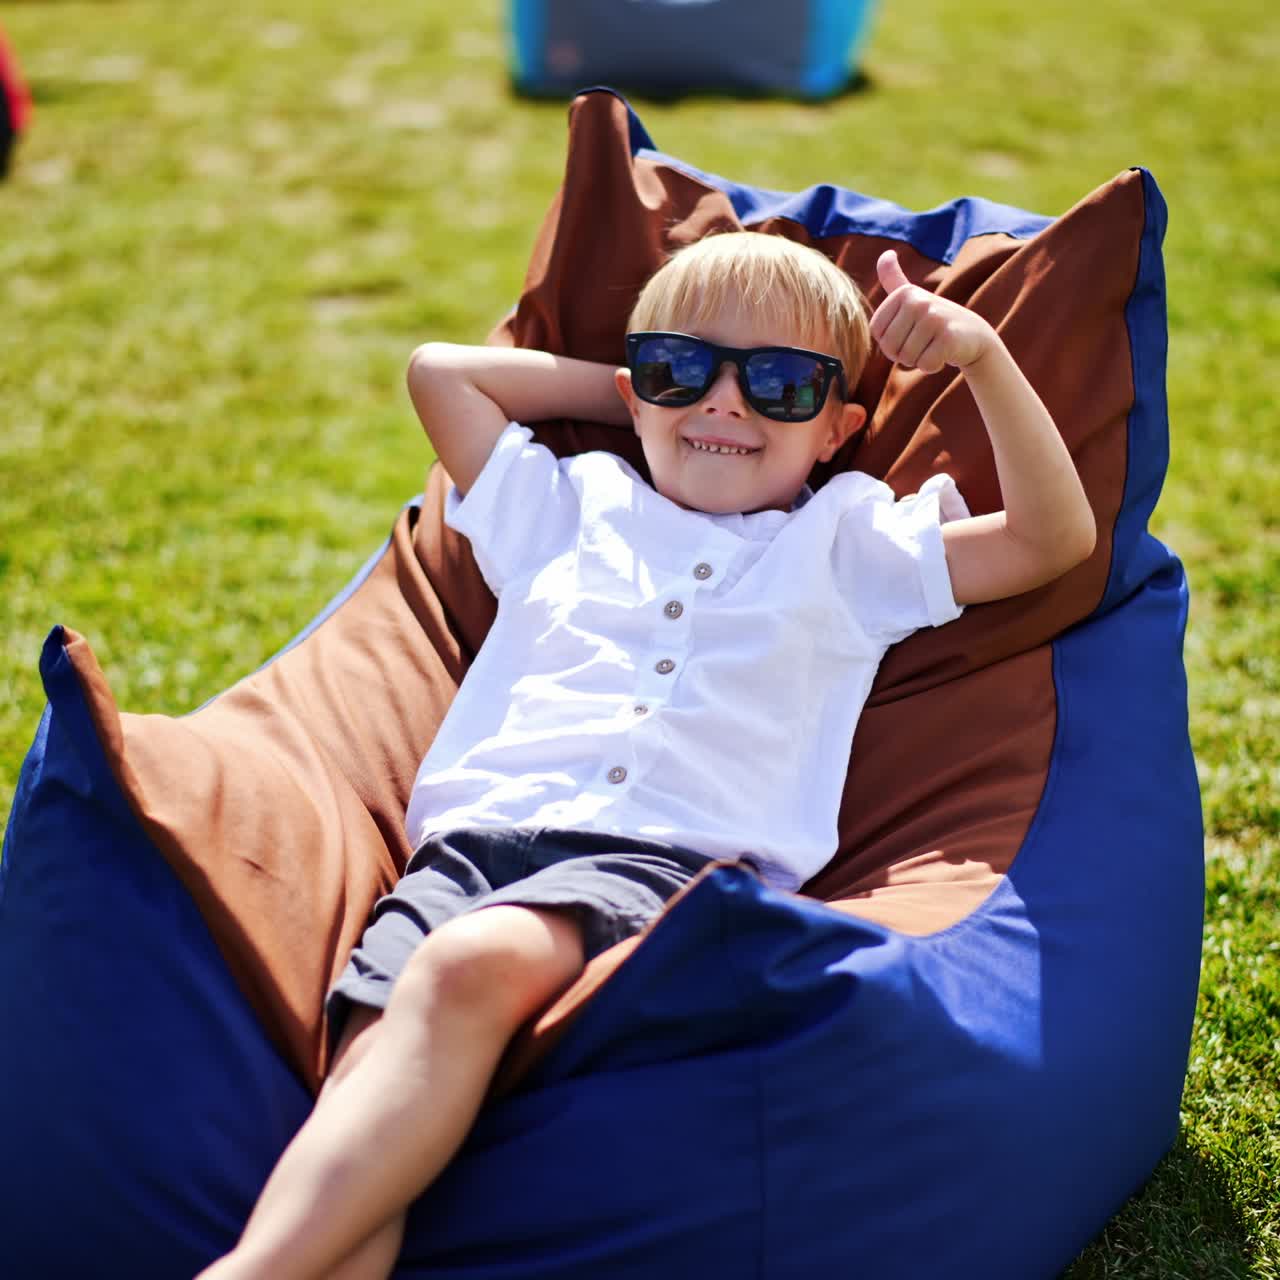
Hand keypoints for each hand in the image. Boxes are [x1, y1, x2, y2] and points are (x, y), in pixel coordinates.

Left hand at [869, 250, 995, 372]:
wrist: (973, 335)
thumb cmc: (936, 320)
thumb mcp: (913, 298)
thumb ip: (894, 279)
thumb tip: (885, 253)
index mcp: (904, 293)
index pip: (877, 333)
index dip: (890, 342)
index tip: (909, 332)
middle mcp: (918, 301)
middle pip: (890, 348)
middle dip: (904, 354)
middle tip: (924, 342)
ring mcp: (934, 318)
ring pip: (907, 358)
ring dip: (919, 360)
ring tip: (934, 345)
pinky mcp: (948, 337)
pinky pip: (926, 364)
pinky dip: (933, 366)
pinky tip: (945, 353)